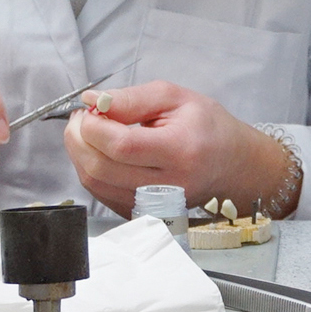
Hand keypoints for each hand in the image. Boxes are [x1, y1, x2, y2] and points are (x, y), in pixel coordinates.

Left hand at [62, 80, 294, 217]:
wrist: (232, 165)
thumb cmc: (208, 127)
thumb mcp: (176, 98)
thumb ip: (133, 98)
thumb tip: (92, 100)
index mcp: (179, 151)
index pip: (122, 145)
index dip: (94, 126)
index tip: (90, 109)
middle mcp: (167, 186)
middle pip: (101, 168)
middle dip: (78, 139)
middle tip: (82, 118)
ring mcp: (153, 205)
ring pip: (95, 184)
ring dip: (80, 155)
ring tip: (89, 131)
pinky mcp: (142, 213)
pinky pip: (101, 195)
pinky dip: (91, 171)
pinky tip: (100, 152)